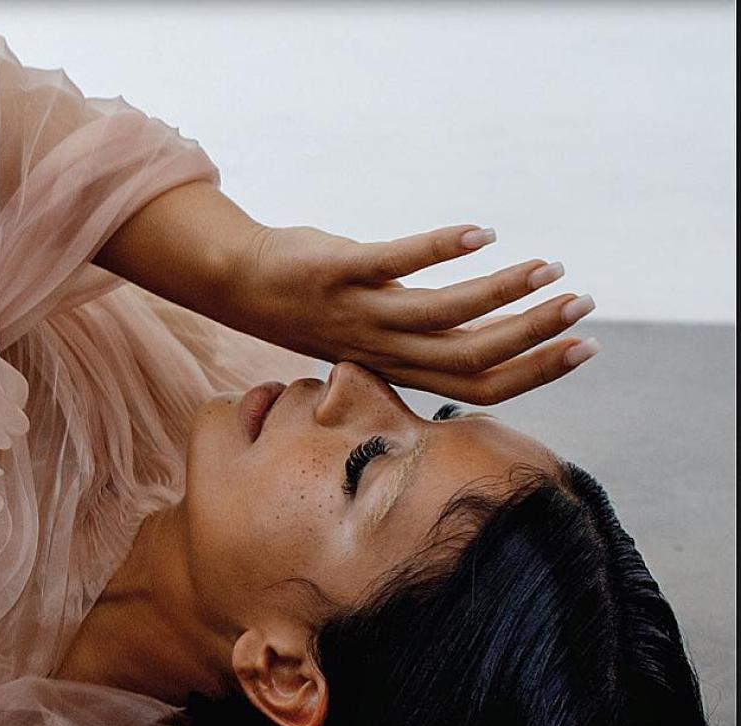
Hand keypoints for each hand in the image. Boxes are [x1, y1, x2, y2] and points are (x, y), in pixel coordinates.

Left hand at [232, 223, 598, 403]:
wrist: (244, 284)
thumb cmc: (323, 308)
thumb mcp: (380, 333)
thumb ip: (430, 337)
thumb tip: (490, 332)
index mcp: (401, 367)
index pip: (478, 386)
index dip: (533, 372)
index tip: (586, 345)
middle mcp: (383, 349)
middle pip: (469, 358)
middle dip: (532, 334)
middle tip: (583, 302)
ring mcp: (359, 312)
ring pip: (440, 316)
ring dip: (499, 292)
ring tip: (547, 266)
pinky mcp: (338, 272)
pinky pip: (393, 264)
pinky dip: (438, 249)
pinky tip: (481, 233)